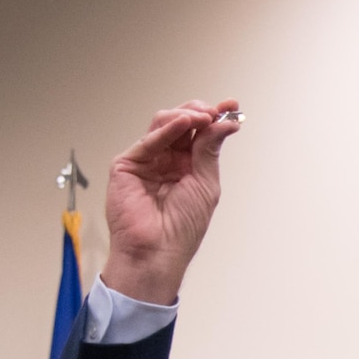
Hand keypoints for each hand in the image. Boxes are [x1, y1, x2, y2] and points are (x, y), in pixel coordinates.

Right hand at [102, 99, 241, 305]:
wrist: (158, 252)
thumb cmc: (181, 229)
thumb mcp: (205, 184)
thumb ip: (209, 151)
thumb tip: (223, 124)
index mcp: (186, 167)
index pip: (198, 134)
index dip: (214, 119)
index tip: (231, 106)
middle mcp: (166, 161)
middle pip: (180, 123)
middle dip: (199, 112)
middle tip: (216, 110)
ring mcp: (146, 161)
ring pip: (162, 125)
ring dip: (185, 116)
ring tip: (203, 117)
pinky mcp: (127, 165)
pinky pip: (149, 141)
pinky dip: (168, 129)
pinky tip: (185, 123)